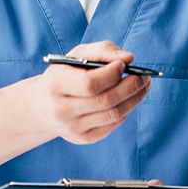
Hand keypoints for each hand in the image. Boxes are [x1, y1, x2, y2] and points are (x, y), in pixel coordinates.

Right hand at [35, 41, 149, 144]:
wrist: (42, 106)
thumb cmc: (65, 74)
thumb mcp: (76, 55)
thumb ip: (103, 50)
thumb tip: (129, 58)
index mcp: (55, 85)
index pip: (90, 84)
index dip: (112, 74)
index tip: (123, 65)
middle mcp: (61, 110)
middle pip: (106, 100)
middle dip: (131, 86)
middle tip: (145, 77)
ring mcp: (72, 128)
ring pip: (114, 114)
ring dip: (135, 99)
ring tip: (143, 86)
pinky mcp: (83, 138)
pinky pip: (113, 124)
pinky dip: (126, 110)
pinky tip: (130, 99)